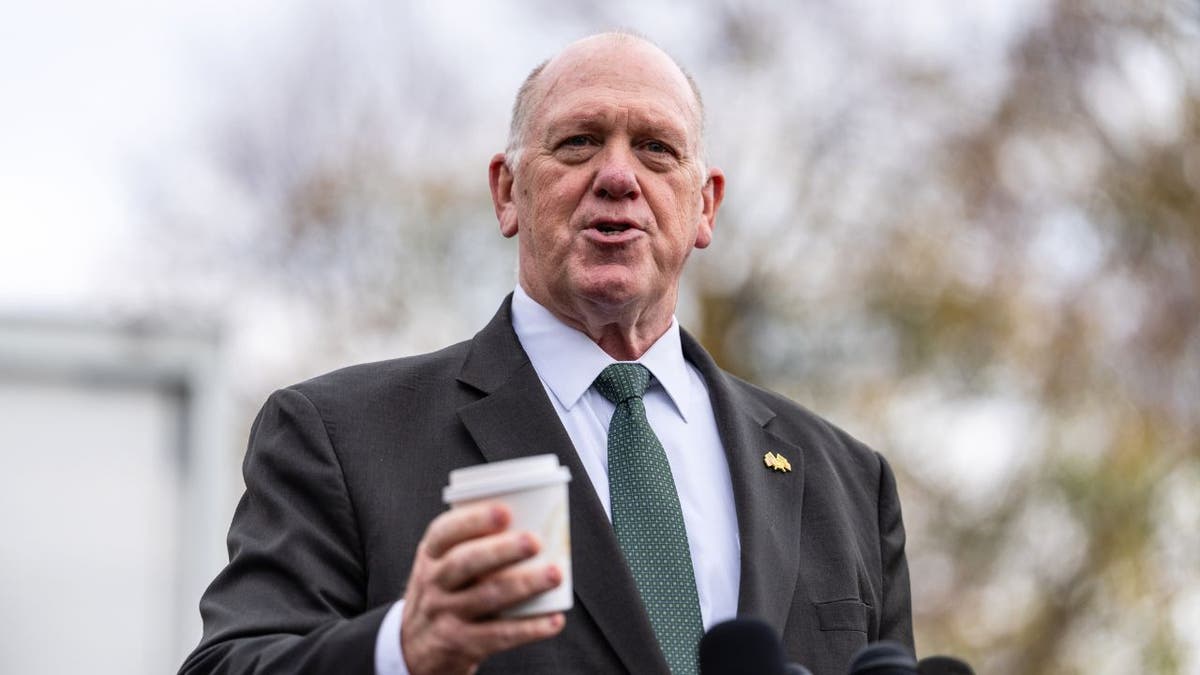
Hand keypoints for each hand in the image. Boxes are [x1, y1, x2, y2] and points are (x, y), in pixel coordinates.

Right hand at [399, 503, 565, 674]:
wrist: (417, 645)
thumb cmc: (445, 590)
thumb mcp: (442, 562)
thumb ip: (473, 542)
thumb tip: (535, 516)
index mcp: (431, 553)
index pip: (445, 532)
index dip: (474, 520)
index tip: (505, 512)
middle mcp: (433, 582)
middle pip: (465, 563)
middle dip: (502, 550)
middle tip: (535, 541)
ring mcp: (446, 614)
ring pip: (487, 597)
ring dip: (525, 585)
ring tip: (554, 574)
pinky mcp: (462, 644)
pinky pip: (499, 635)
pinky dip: (530, 628)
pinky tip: (554, 619)